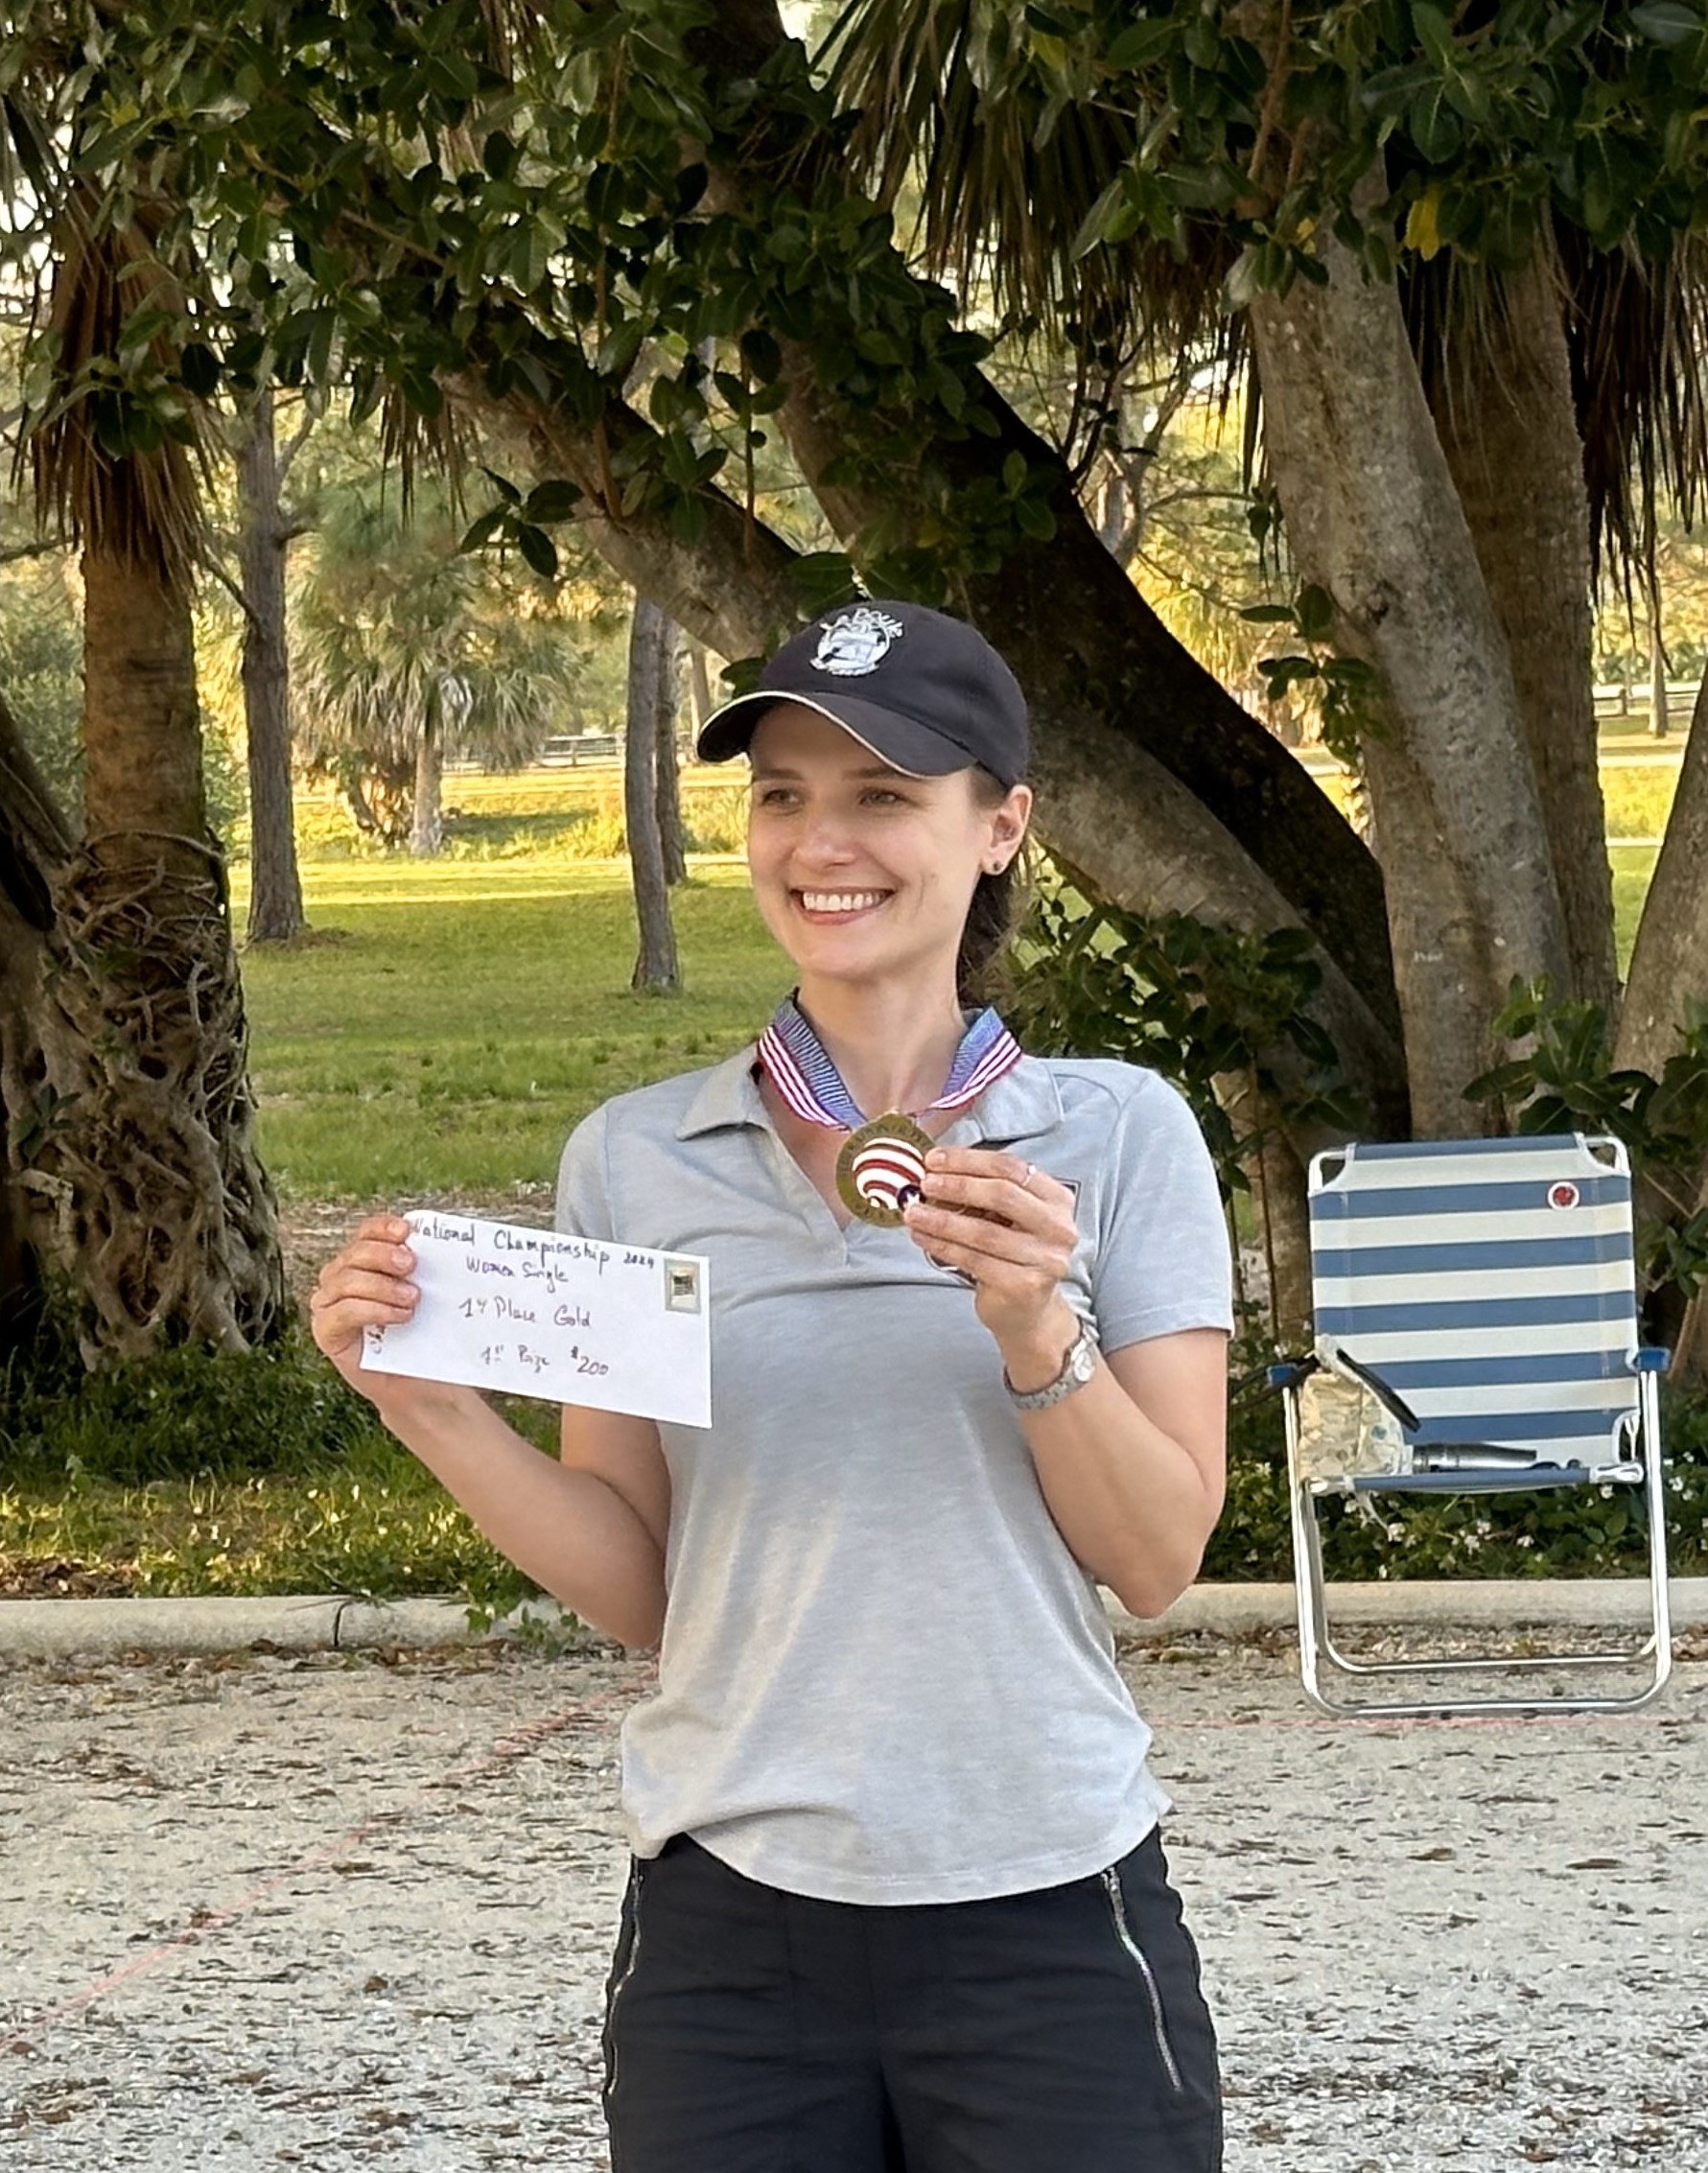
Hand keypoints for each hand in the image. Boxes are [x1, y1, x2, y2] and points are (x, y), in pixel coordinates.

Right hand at [308, 1214, 422, 1398]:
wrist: (420, 1382)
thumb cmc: (423, 1334)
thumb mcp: (429, 1295)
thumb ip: (426, 1270)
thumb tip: (448, 1244)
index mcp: (364, 1261)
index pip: (366, 1233)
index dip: (382, 1228)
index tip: (407, 1231)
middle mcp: (339, 1278)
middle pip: (355, 1254)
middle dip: (383, 1254)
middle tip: (411, 1265)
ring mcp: (328, 1305)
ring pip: (346, 1280)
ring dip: (381, 1285)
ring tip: (412, 1299)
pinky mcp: (326, 1332)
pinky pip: (342, 1312)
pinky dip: (372, 1309)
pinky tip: (399, 1315)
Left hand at [901, 1148, 1079, 1363]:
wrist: (1027, 1310)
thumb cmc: (1013, 1256)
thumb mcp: (1007, 1218)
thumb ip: (982, 1192)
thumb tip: (935, 1170)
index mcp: (1057, 1200)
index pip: (1012, 1168)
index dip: (969, 1161)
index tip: (935, 1160)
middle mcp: (1059, 1228)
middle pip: (1002, 1195)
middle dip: (957, 1185)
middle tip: (925, 1183)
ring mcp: (1045, 1259)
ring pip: (983, 1231)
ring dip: (942, 1219)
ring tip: (914, 1213)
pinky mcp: (1024, 1285)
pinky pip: (974, 1259)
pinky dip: (942, 1245)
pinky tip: (922, 1237)